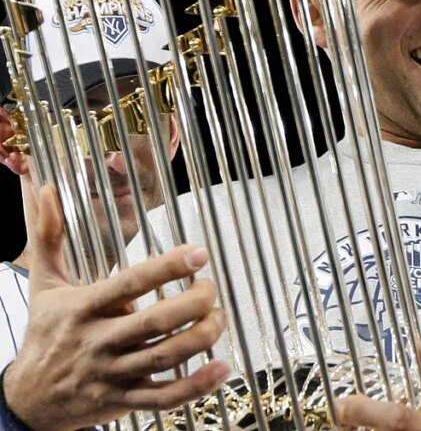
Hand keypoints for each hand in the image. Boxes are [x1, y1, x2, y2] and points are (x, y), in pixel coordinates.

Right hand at [3, 184, 229, 430]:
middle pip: (155, 323)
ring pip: (165, 358)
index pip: (130, 284)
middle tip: (211, 289)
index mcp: (85, 308)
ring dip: (202, 338)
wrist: (27, 399)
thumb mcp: (44, 284)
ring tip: (220, 319)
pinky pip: (165, 397)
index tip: (198, 253)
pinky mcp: (125, 400)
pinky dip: (197, 386)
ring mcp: (115, 373)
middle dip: (193, 304)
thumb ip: (49, 236)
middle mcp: (101, 341)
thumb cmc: (45, 334)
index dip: (167, 268)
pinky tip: (223, 369)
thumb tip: (45, 190)